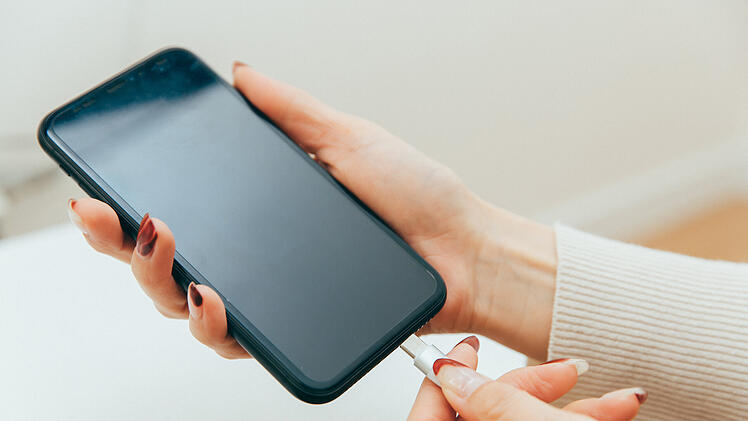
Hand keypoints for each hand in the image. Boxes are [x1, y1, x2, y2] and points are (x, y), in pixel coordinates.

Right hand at [66, 62, 556, 359]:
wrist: (465, 250)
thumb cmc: (420, 197)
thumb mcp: (348, 137)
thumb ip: (290, 111)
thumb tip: (241, 78)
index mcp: (264, 210)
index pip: (183, 207)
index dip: (131, 202)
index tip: (101, 187)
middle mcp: (260, 255)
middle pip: (167, 261)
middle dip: (124, 243)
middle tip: (121, 217)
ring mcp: (275, 296)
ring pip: (188, 306)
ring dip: (159, 281)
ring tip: (167, 247)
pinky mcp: (296, 332)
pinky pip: (240, 341)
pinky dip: (214, 326)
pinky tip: (211, 298)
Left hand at [408, 337, 645, 420]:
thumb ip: (488, 401)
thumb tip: (454, 373)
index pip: (437, 395)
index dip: (454, 367)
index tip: (473, 343)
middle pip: (494, 404)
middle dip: (540, 384)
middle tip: (571, 369)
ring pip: (529, 416)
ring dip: (578, 403)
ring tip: (619, 397)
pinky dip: (584, 417)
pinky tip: (616, 406)